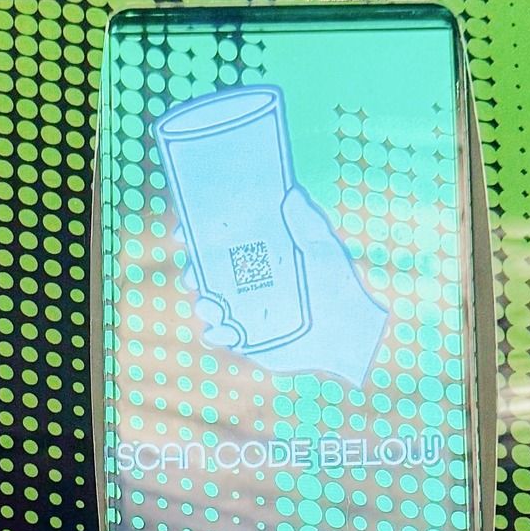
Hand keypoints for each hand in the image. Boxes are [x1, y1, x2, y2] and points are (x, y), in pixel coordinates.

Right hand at [193, 186, 388, 384]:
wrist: (346, 329)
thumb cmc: (336, 281)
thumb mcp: (322, 247)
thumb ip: (307, 222)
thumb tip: (291, 193)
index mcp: (253, 251)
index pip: (216, 238)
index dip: (194, 234)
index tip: (183, 232)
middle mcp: (242, 278)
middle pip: (203, 271)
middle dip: (193, 271)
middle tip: (196, 273)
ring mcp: (240, 308)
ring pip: (207, 303)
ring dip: (204, 303)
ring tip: (212, 304)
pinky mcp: (244, 337)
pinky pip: (220, 334)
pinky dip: (218, 332)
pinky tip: (226, 330)